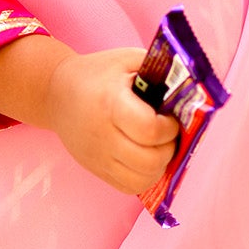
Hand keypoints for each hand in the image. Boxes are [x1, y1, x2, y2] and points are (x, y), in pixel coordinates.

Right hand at [45, 48, 179, 193]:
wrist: (55, 93)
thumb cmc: (96, 74)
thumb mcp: (126, 60)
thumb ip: (159, 70)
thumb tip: (193, 87)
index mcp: (110, 103)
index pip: (149, 129)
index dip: (169, 128)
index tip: (170, 118)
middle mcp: (102, 135)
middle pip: (148, 160)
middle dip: (169, 149)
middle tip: (168, 135)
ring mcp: (97, 157)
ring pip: (141, 180)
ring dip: (159, 166)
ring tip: (159, 148)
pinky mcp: (96, 169)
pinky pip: (128, 188)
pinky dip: (145, 177)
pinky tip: (145, 159)